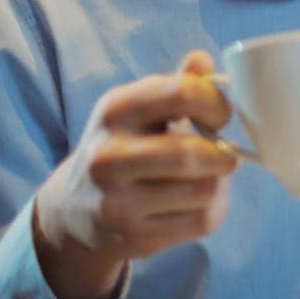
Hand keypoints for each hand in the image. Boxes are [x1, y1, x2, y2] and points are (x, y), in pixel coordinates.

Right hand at [32, 50, 238, 298]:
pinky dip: (213, 209)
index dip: (216, 103)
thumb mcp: (139, 109)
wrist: (75, 210)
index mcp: (114, 111)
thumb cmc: (124, 146)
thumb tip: (203, 60)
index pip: (182, 93)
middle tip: (225, 154)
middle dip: (222, 153)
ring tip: (206, 178)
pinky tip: (196, 202)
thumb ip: (176, 84)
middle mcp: (107, 157)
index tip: (221, 116)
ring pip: (205, 190)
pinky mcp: (133, 238)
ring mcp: (116, 203)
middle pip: (193, 153)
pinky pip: (201, 221)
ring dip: (219, 183)